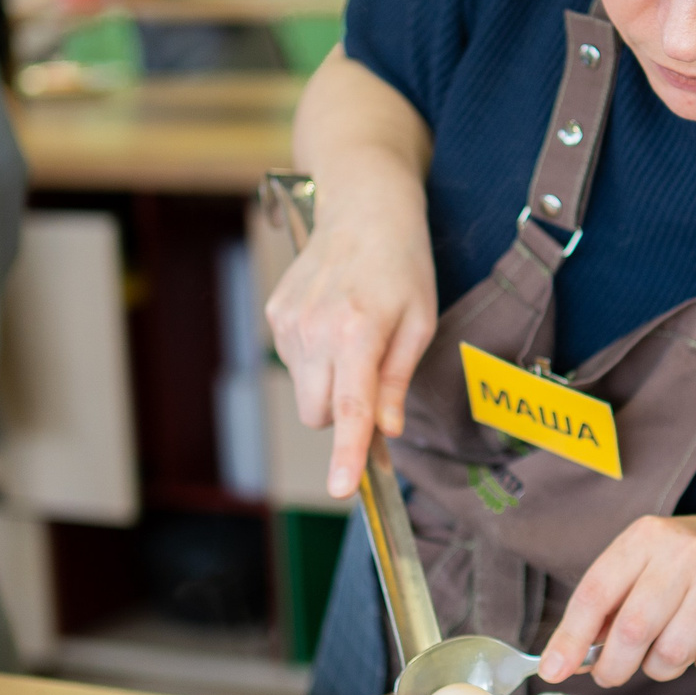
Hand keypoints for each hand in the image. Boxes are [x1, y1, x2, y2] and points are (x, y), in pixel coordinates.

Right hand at [262, 199, 436, 498]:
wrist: (363, 206)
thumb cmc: (402, 263)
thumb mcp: (420, 322)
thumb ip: (398, 379)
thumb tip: (387, 430)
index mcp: (358, 331)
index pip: (350, 409)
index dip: (347, 454)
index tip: (340, 488)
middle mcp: (315, 329)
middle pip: (317, 414)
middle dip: (343, 412)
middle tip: (374, 372)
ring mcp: (288, 322)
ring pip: (304, 392)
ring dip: (329, 381)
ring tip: (356, 334)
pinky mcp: (275, 314)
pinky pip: (294, 363)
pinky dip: (315, 358)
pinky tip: (334, 321)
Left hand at [537, 514, 695, 687]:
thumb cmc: (681, 565)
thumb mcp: (638, 566)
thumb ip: (603, 610)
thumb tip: (562, 663)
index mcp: (645, 537)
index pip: (596, 593)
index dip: (570, 638)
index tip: (552, 672)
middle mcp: (685, 550)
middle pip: (633, 630)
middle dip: (614, 667)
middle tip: (611, 675)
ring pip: (673, 654)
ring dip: (660, 669)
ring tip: (663, 652)